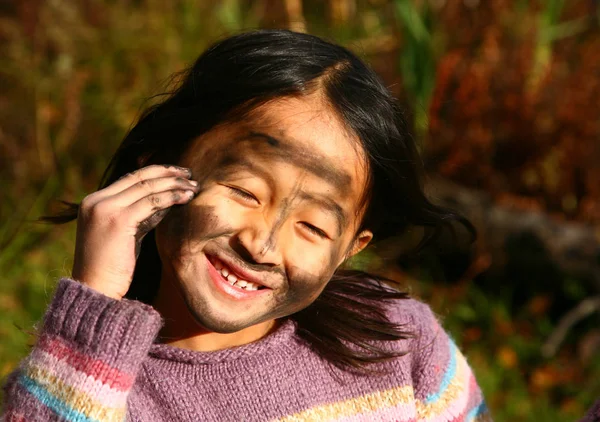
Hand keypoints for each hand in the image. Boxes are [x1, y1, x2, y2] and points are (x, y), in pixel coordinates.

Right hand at [71, 165, 199, 299]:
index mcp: (93, 202)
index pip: (129, 178)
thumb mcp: (125, 234)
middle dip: (167, 173)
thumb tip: (165, 201)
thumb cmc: (112, 268)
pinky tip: (186, 197)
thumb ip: (138, 215)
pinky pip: (151, 202)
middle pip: (139, 177)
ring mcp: (105, 208)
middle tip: (189, 174)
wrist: (95, 290)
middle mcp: (96, 201)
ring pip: (147, 187)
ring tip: (193, 186)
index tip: (177, 173)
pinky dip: (171, 197)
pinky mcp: (118, 220)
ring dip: (173, 184)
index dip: (155, 172)